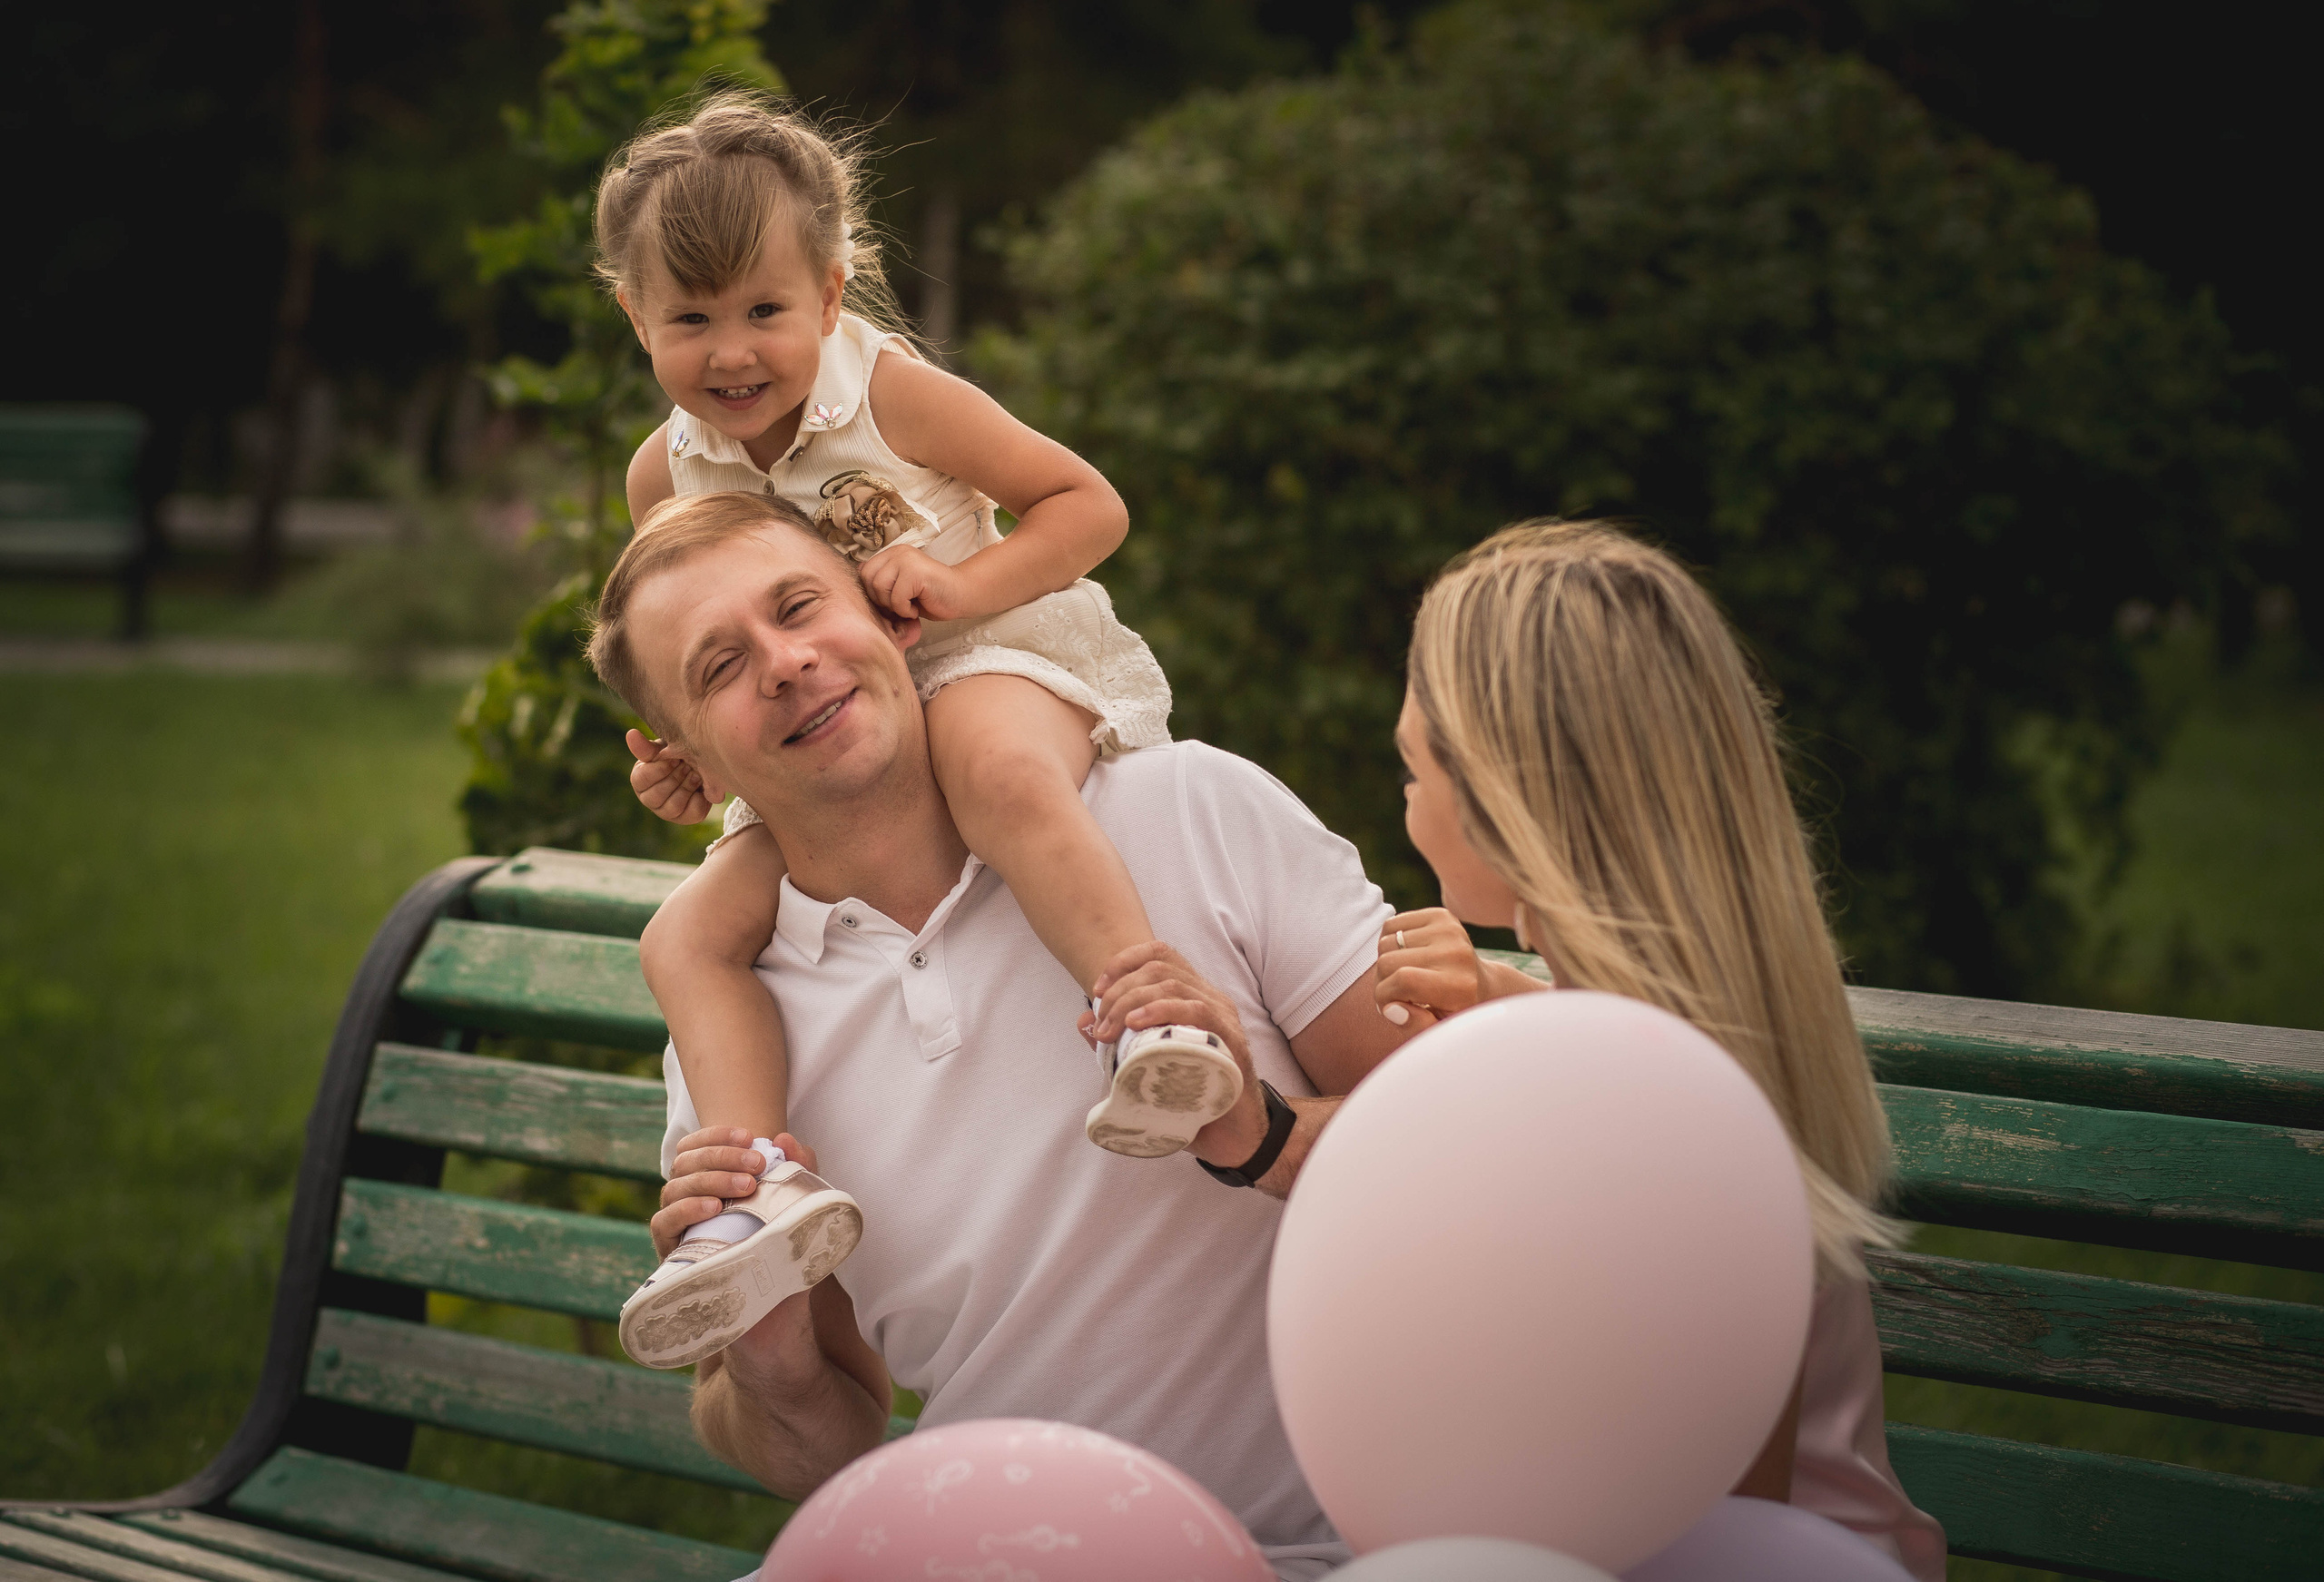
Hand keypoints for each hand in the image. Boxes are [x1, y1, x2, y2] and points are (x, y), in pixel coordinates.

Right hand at [627, 729, 719, 824]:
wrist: (702, 764)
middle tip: (688, 765)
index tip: (674, 758)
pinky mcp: (686, 816)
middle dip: (675, 778)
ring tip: (696, 775)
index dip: (660, 769)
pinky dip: (700, 799)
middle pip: (656, 796)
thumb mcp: (663, 748)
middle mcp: (649, 798)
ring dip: (686, 788)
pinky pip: (691, 813)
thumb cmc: (677, 753)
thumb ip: (647, 746)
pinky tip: (703, 787)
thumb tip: (630, 734)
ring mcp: (667, 811)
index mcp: (640, 780)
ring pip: (672, 807)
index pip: (642, 779)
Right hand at [651, 1125, 810, 1257]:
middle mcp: (685, 1195)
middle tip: (757, 1164)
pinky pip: (664, 1221)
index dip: (718, 1135)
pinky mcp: (668, 1248)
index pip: (696, 1144)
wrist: (778, 1297)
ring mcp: (675, 1221)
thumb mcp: (796, 1200)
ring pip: (675, 1187)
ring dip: (711, 1180)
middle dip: (723, 1156)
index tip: (750, 1136)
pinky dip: (687, 1209)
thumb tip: (784, 1139)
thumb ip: (797, 1166)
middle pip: (686, 1161)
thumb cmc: (782, 1239)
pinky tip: (714, 1208)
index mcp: (706, 1177)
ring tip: (745, 1188)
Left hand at [858, 544, 971, 621]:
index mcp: (892, 553)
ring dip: (894, 606)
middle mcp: (898, 552)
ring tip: (910, 605)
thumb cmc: (931, 595)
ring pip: (880, 588)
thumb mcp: (899, 586)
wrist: (961, 596)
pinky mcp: (916, 572)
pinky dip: (906, 610)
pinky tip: (917, 608)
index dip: (873, 593)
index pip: (863, 572)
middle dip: (882, 600)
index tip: (891, 601)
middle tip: (901, 605)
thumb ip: (882, 581)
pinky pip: (896, 598)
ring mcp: (907, 560)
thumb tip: (856, 583)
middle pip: (868, 580)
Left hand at [1081, 941, 1267, 1166]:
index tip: (1098, 989)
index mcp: (1192, 997)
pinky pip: (1197, 1010)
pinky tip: (1136, 1025)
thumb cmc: (1190, 1099)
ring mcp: (1223, 1017)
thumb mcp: (1144, 1065)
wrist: (1232, 1137)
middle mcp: (1210, 999)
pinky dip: (1161, 1010)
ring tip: (1111, 1029)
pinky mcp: (1230, 1040)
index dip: (1124, 962)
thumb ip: (1116, 1042)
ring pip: (1173, 984)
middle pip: (1159, 968)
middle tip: (1101, 1024)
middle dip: (1120, 990)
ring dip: (1131, 1002)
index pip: (1160, 955)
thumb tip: (1083, 1021)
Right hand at [1374, 907, 1488, 1026]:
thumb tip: (1391, 1008)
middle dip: (1383, 981)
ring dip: (1386, 962)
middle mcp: (1456, 953)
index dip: (1384, 997)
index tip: (1391, 1007)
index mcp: (1459, 985)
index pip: (1401, 980)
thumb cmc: (1453, 1013)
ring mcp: (1449, 929)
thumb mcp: (1437, 1031)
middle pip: (1386, 961)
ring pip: (1384, 942)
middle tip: (1398, 993)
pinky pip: (1390, 925)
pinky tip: (1407, 956)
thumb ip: (1413, 1027)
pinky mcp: (1440, 915)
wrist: (1482, 986)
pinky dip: (1390, 942)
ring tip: (1404, 974)